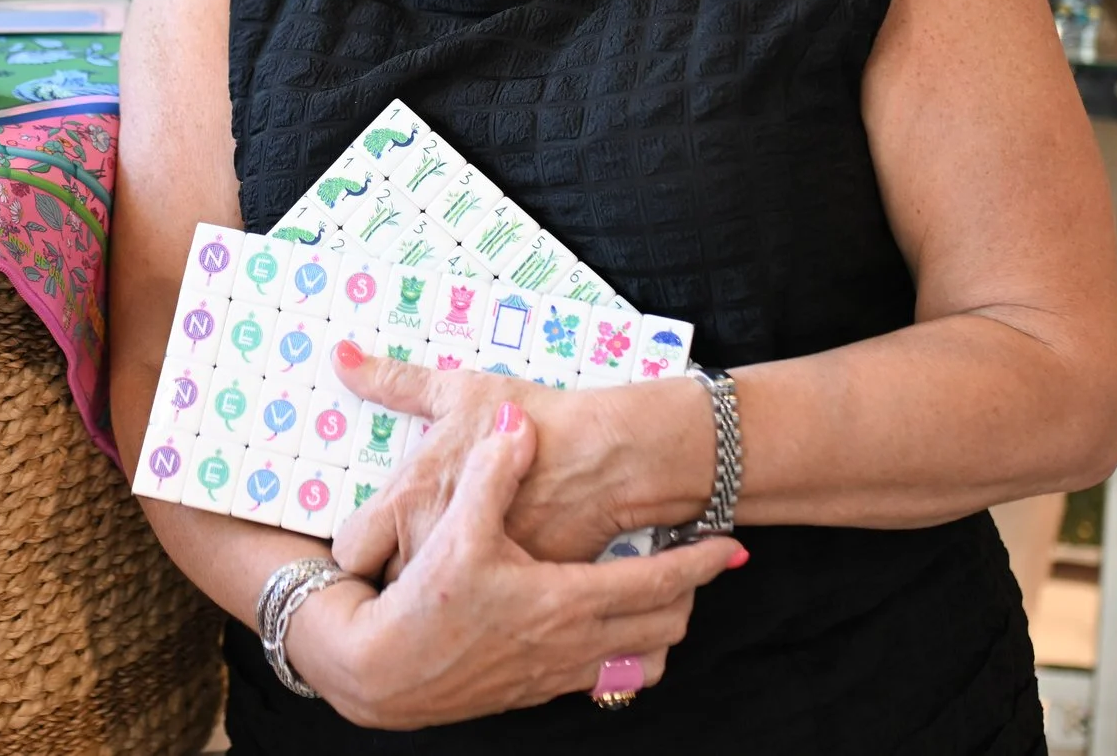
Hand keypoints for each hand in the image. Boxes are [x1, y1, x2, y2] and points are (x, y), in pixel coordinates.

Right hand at [281, 400, 743, 728]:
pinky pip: (605, 679)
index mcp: (566, 600)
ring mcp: (558, 673)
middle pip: (664, 625)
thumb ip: (492, 474)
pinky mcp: (536, 690)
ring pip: (641, 661)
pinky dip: (622, 655)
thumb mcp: (457, 531)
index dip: (702, 564)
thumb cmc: (423, 606)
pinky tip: (602, 630)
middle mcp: (574, 643)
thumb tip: (518, 425)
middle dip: (688, 595)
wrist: (385, 675)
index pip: (660, 582)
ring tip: (657, 598)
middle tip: (694, 564)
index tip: (731, 547)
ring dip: (658, 630)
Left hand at [330, 342, 713, 578]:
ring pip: (429, 606)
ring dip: (436, 588)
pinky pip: (479, 610)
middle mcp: (428, 547)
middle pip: (383, 586)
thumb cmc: (530, 418)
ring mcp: (470, 579)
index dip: (358, 547)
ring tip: (452, 566)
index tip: (375, 536)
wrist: (604, 460)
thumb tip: (341, 356)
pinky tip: (493, 577)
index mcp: (406, 502)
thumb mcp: (456, 391)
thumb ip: (391, 381)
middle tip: (417, 551)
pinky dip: (482, 598)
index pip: (348, 552)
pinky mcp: (509, 597)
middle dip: (395, 573)